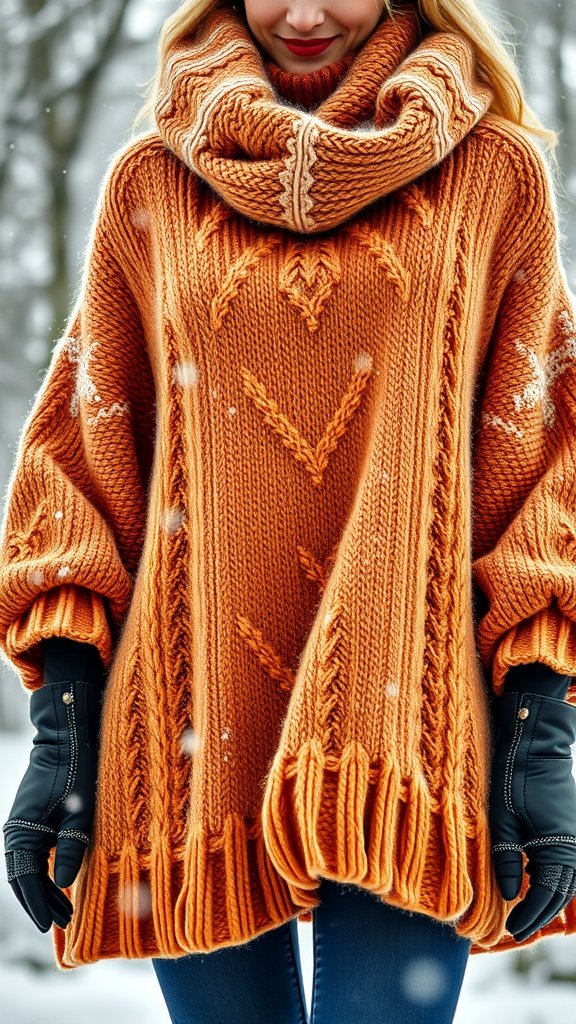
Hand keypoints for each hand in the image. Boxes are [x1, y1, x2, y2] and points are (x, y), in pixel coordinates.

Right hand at [3, 678, 101, 931]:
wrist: (68, 736)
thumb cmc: (76, 769)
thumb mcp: (80, 811)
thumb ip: (71, 847)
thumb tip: (62, 883)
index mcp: (21, 831)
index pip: (24, 879)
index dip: (37, 904)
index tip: (49, 925)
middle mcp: (17, 830)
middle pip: (24, 877)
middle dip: (41, 901)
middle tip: (65, 922)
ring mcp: (25, 824)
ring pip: (29, 867)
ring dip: (44, 888)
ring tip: (66, 910)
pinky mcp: (36, 818)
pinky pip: (36, 853)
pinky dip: (46, 870)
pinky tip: (62, 882)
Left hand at [489, 689, 575, 941]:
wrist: (534, 741)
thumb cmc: (514, 775)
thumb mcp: (502, 818)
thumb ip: (507, 858)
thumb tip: (509, 895)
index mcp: (559, 845)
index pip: (549, 895)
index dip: (531, 916)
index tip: (511, 933)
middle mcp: (573, 844)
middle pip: (561, 892)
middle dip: (541, 913)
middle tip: (517, 931)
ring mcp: (573, 834)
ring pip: (565, 878)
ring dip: (548, 897)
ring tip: (524, 913)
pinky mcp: (567, 826)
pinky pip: (563, 861)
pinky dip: (550, 877)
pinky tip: (531, 881)